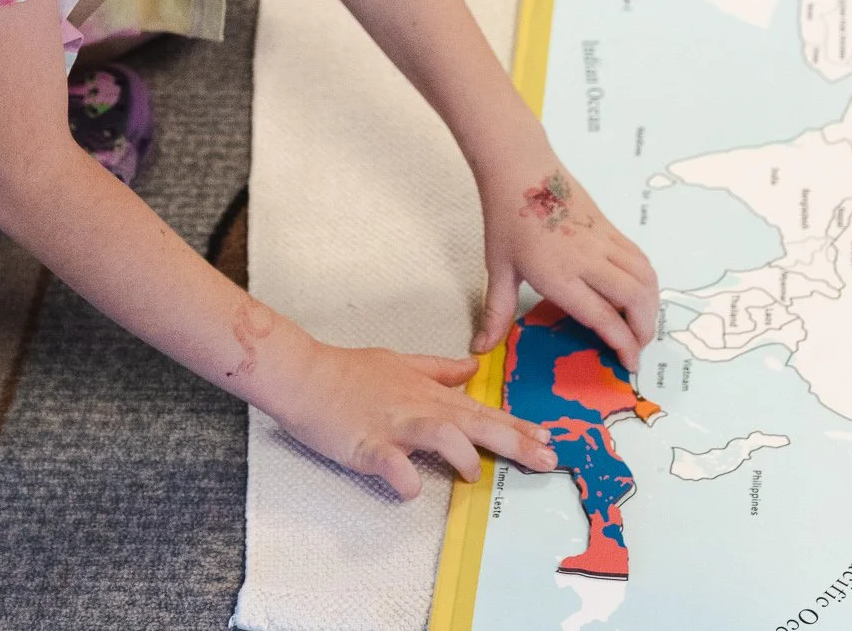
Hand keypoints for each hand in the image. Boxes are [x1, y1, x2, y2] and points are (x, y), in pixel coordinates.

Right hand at [267, 340, 557, 500]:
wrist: (304, 374)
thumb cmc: (350, 372)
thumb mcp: (402, 363)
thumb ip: (439, 370)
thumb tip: (472, 369)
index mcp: (430, 395)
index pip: (482, 412)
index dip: (517, 426)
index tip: (547, 438)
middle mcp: (419, 408)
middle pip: (475, 424)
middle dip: (514, 441)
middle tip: (546, 459)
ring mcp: (393, 425)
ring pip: (440, 434)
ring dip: (461, 455)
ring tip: (471, 474)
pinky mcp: (365, 443)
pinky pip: (389, 462)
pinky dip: (403, 476)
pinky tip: (412, 488)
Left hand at [473, 162, 659, 371]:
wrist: (522, 169)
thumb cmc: (506, 218)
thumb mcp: (498, 269)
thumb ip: (496, 312)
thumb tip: (480, 347)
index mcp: (560, 274)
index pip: (603, 317)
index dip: (623, 343)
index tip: (629, 363)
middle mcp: (588, 259)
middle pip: (635, 299)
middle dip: (644, 329)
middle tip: (638, 347)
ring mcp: (603, 241)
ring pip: (644, 277)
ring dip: (652, 305)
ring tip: (643, 324)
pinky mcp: (609, 228)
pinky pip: (639, 258)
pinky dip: (647, 280)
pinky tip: (640, 292)